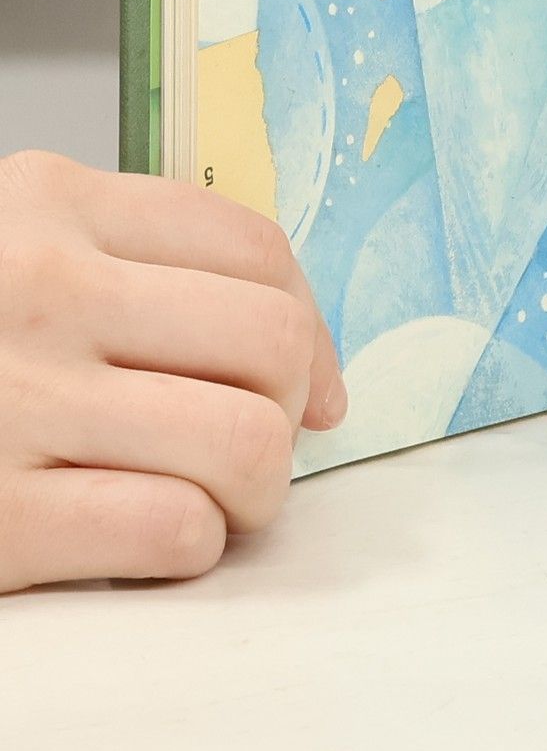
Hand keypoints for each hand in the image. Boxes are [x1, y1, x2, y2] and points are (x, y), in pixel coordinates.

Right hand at [0, 151, 345, 591]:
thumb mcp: (14, 256)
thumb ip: (141, 272)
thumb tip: (313, 376)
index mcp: (46, 204)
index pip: (256, 252)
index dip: (310, 331)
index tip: (306, 389)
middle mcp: (34, 287)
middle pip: (269, 344)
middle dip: (282, 413)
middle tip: (239, 450)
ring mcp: (8, 399)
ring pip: (246, 442)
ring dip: (250, 491)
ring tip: (204, 500)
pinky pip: (174, 529)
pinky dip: (186, 546)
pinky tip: (140, 538)